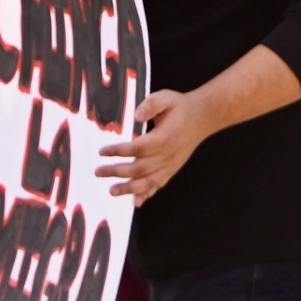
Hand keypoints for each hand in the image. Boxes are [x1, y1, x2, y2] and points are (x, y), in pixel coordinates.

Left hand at [98, 88, 212, 204]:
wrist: (202, 118)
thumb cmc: (180, 108)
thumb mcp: (166, 98)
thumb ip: (151, 104)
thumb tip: (136, 116)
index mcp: (164, 138)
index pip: (138, 147)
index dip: (119, 151)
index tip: (102, 151)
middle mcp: (168, 155)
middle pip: (139, 168)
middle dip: (117, 172)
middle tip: (98, 172)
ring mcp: (170, 165)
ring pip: (148, 182)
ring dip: (129, 189)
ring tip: (112, 191)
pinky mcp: (171, 169)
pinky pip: (158, 184)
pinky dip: (147, 194)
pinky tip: (136, 202)